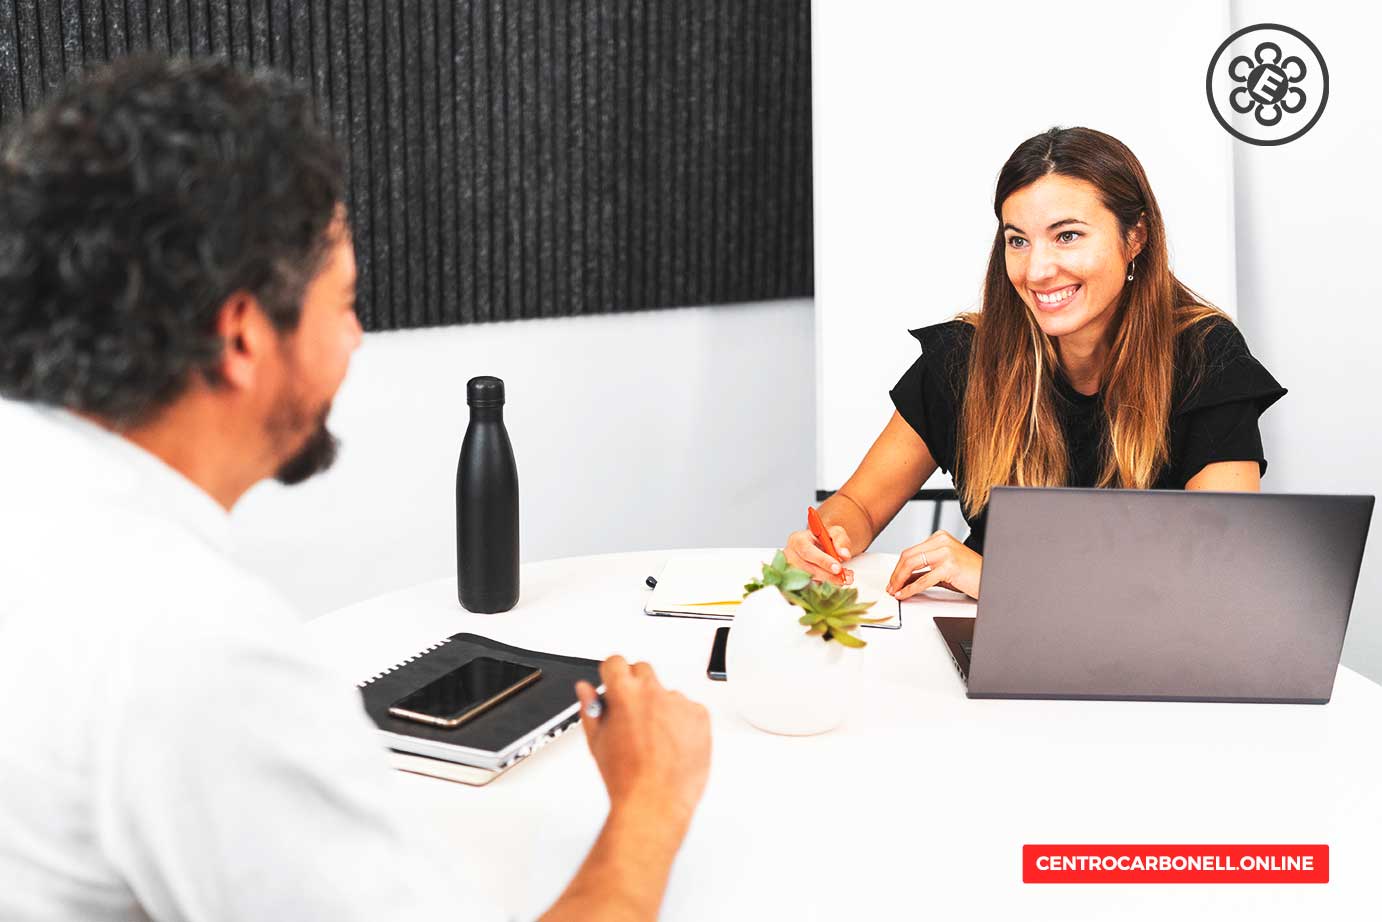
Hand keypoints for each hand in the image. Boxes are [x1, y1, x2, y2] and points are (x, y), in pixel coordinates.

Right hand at [574, 657, 710, 825]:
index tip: (614, 683)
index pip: (616, 662)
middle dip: (636, 685)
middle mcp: (653, 692)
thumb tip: (586, 691)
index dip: (613, 674)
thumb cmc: (626, 777)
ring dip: (661, 707)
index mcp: (624, 694)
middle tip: (634, 713)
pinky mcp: (700, 716)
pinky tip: (672, 744)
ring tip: (655, 739)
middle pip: (643, 670)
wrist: (655, 801)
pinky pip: (689, 710)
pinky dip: (682, 722)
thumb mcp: (597, 741)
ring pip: (667, 693)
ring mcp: (679, 703)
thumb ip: (591, 708)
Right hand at [784, 526, 853, 584]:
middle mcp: (791, 555)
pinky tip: (837, 581)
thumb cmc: (824, 539)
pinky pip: (810, 587)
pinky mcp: (795, 581)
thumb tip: (845, 554)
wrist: (818, 547)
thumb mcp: (835, 533)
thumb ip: (840, 540)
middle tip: (844, 578)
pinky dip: (825, 586)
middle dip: (828, 575)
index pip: (807, 551)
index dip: (822, 561)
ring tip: (845, 578)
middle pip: (807, 569)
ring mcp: (791, 570)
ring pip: (809, 580)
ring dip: (829, 582)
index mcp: (797, 540)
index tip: (837, 568)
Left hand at [886, 530, 981, 599]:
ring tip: (895, 591)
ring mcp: (946, 552)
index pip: (911, 551)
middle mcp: (941, 541)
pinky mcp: (949, 566)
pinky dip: (910, 588)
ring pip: (912, 565)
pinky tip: (904, 594)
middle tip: (891, 587)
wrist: (991, 579)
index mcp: (939, 538)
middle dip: (896, 574)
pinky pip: (923, 579)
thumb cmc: (971, 574)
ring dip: (900, 580)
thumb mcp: (944, 568)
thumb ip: (925, 570)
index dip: (898, 567)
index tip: (893, 580)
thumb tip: (904, 579)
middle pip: (908, 556)